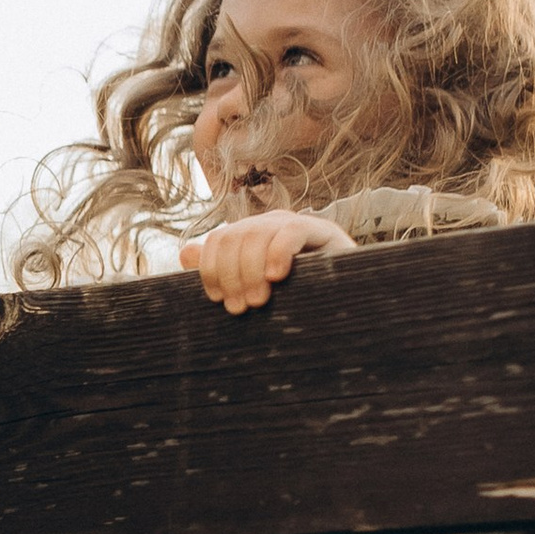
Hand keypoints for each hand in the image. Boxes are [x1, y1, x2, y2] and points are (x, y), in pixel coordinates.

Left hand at [176, 211, 355, 314]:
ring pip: (257, 235)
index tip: (217, 300)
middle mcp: (270, 224)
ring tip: (259, 301)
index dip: (211, 269)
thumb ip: (222, 272)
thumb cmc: (297, 301)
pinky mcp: (322, 231)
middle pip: (234, 237)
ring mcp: (295, 224)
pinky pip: (291, 232)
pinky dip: (279, 254)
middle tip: (239, 308)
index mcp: (252, 236)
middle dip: (231, 275)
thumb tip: (185, 254)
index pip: (219, 240)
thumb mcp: (255, 289)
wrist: (349, 305)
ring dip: (251, 271)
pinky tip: (277, 276)